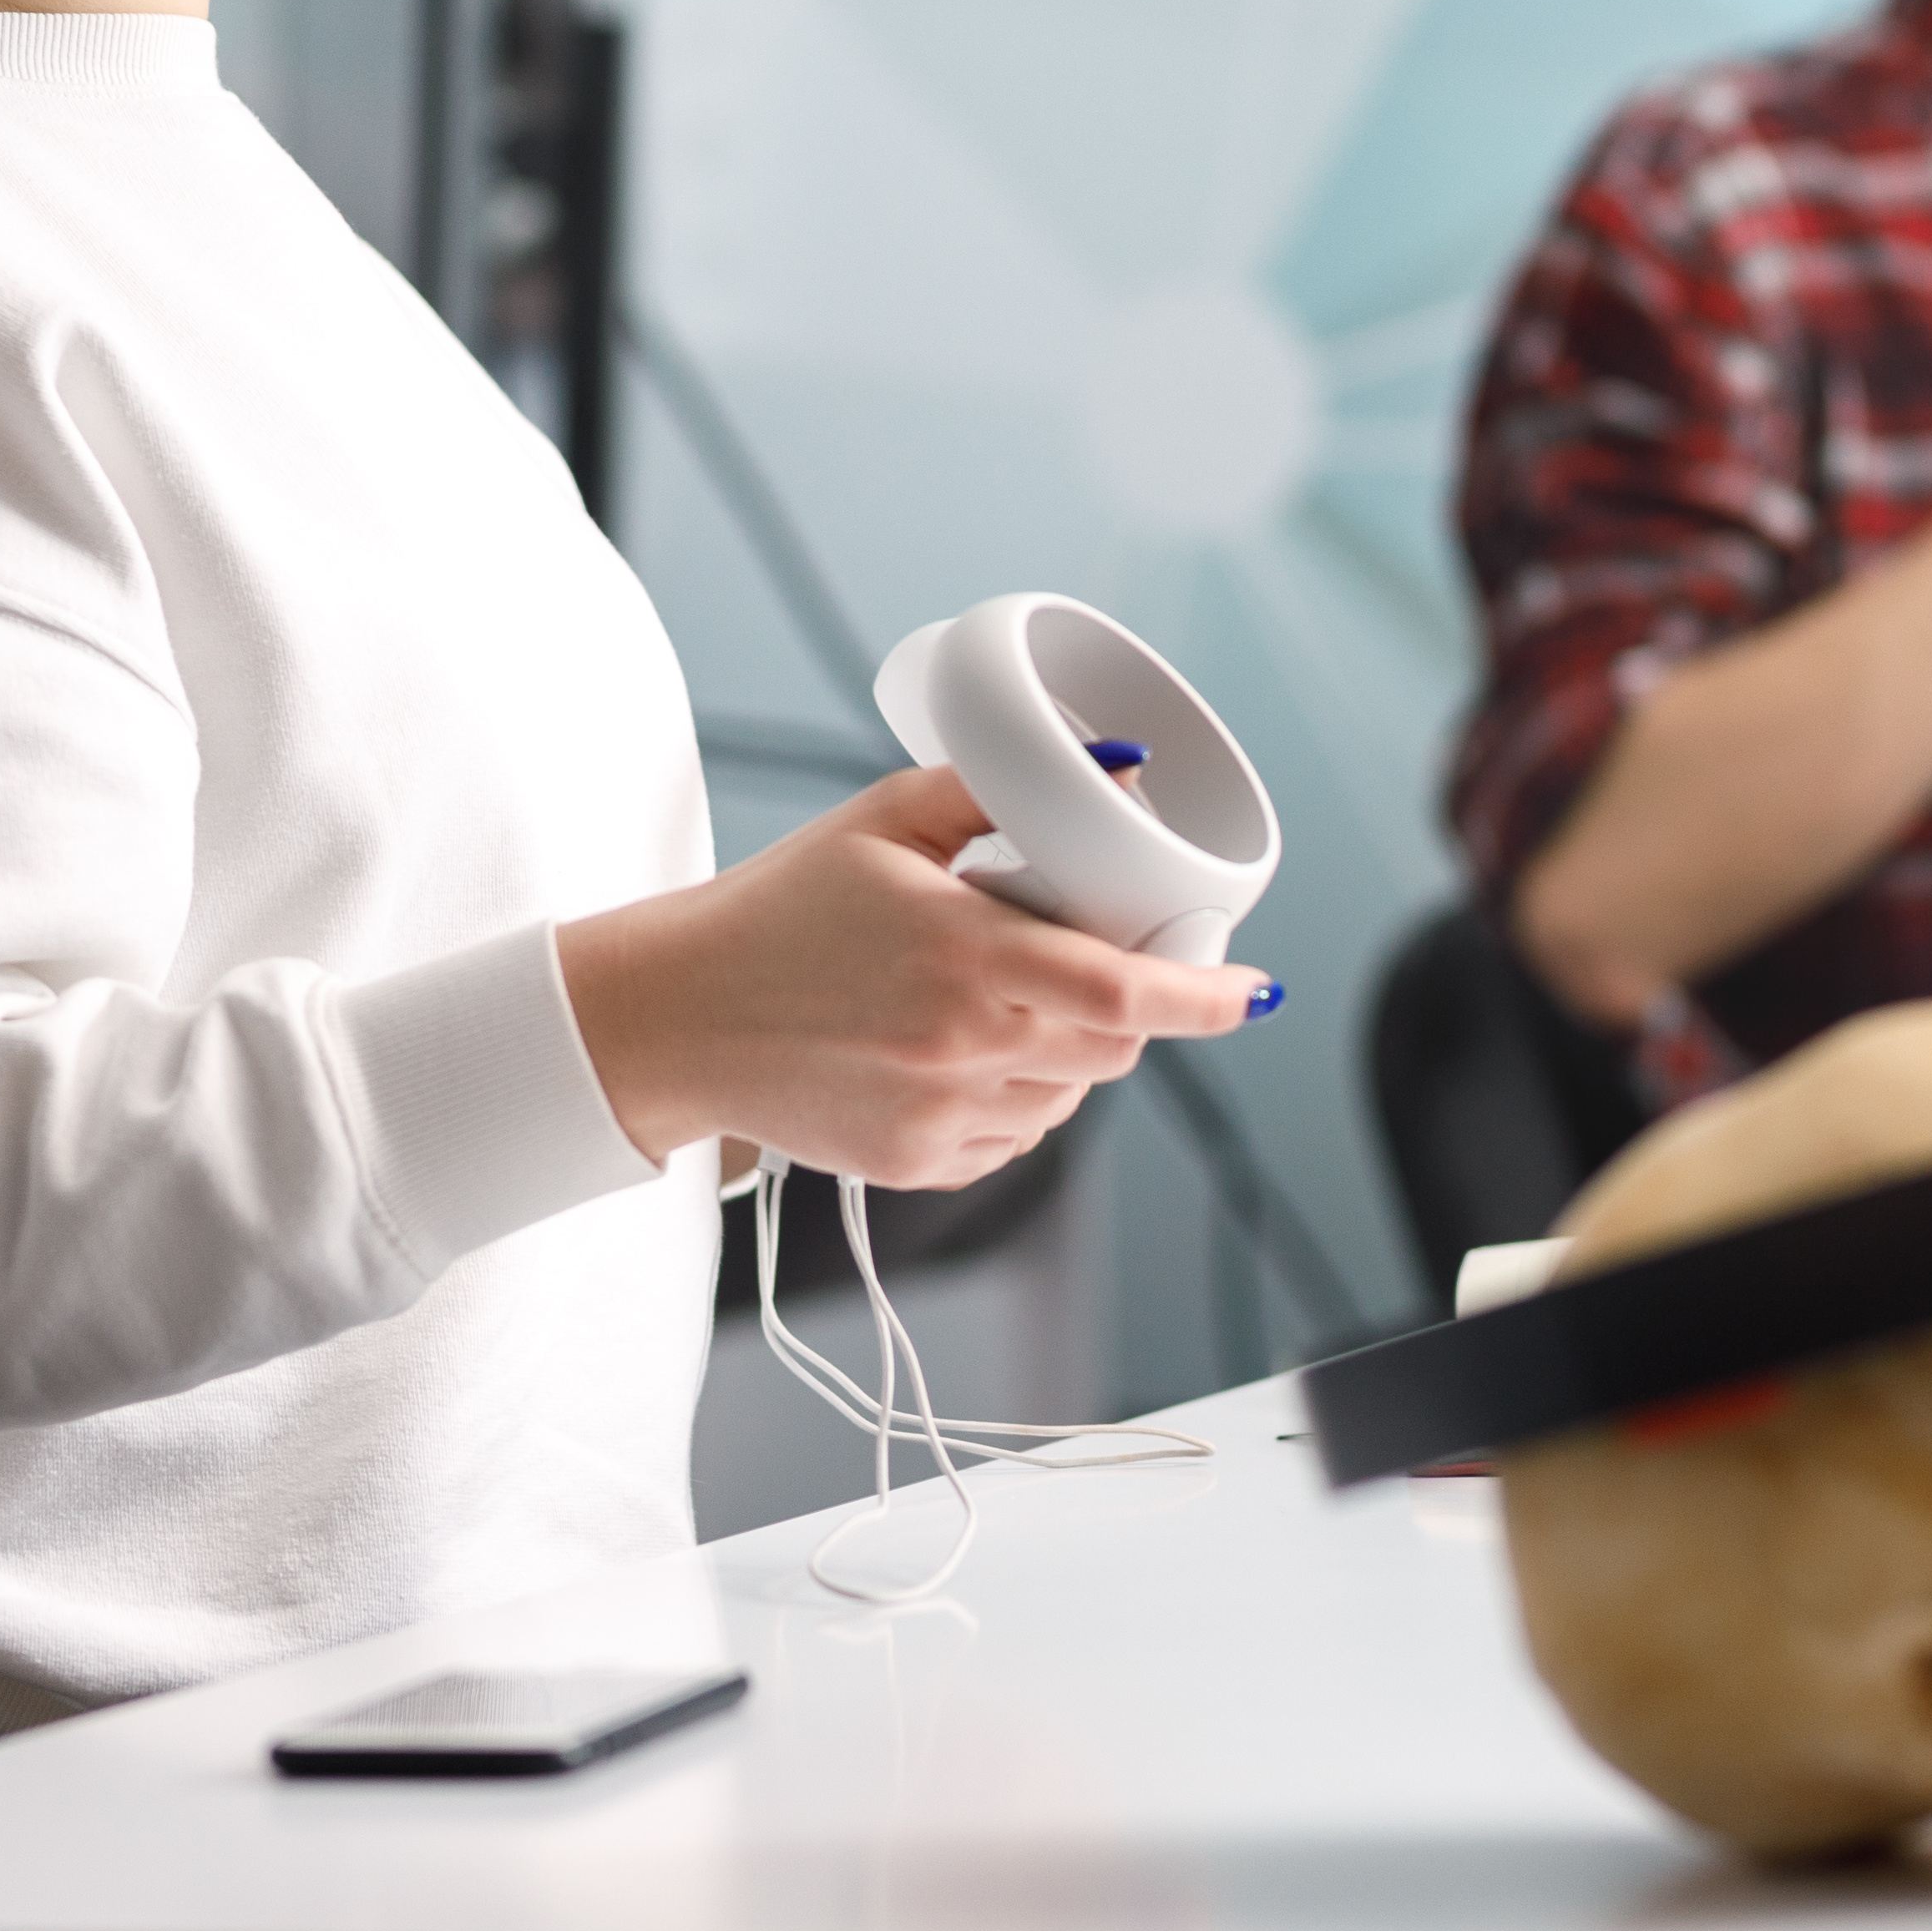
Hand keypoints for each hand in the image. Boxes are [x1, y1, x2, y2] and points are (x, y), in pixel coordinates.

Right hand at [555, 766, 1268, 1186]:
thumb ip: (994, 788)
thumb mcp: (884, 820)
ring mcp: (939, 1115)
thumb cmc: (779, 909)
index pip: (1121, 992)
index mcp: (961, 956)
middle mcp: (959, 1047)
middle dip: (1134, 1009)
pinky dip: (1022, 1098)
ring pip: (1071, 1096)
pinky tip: (966, 1052)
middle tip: (1104, 963)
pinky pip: (1017, 1140)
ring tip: (1004, 1000)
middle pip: (1113, 1047)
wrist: (679, 1017)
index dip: (1203, 998)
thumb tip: (1112, 766)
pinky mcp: (916, 1164)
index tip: (1252, 991)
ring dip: (1073, 1051)